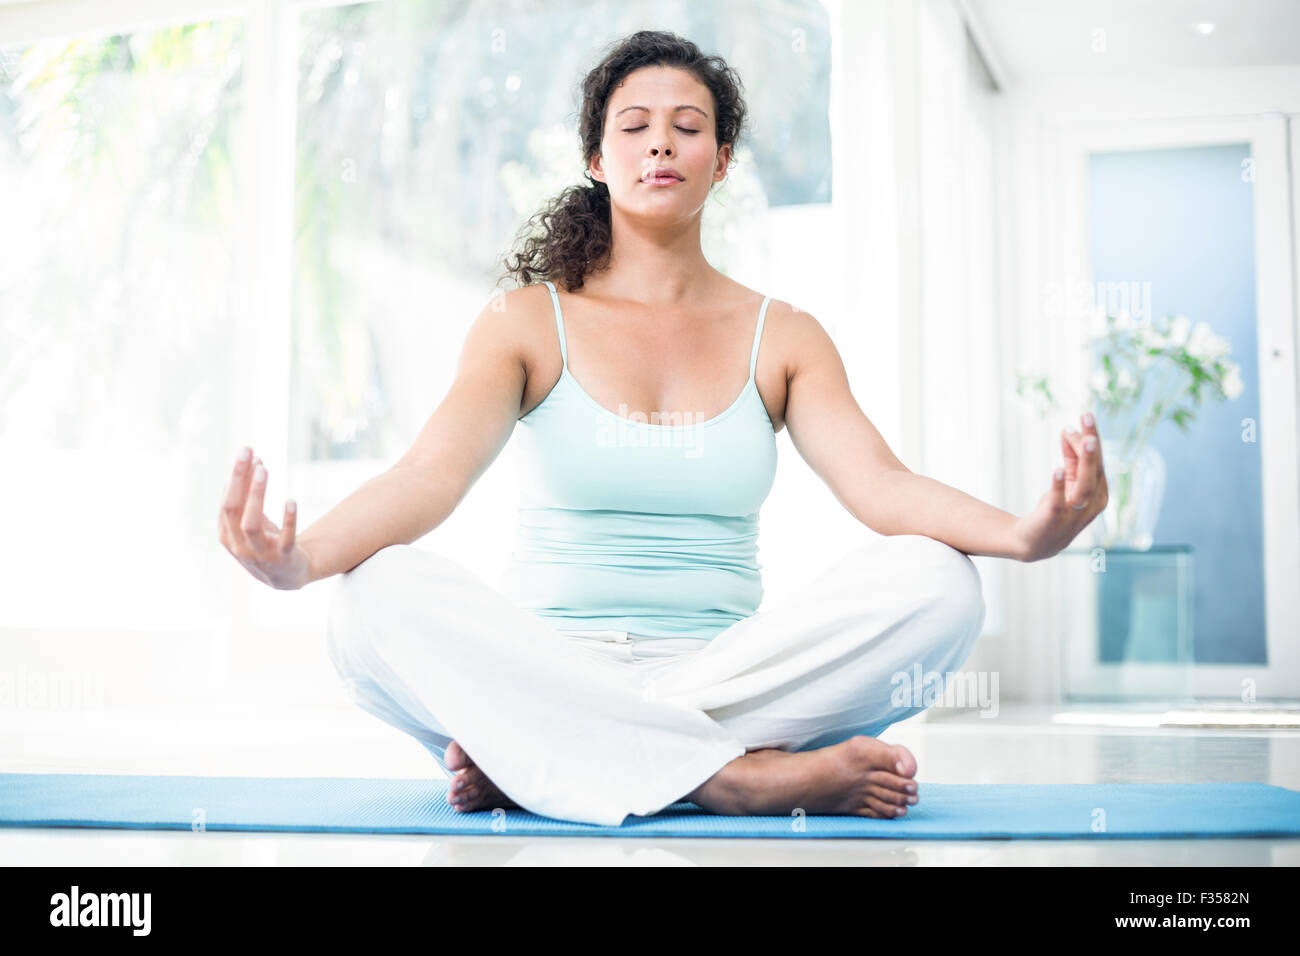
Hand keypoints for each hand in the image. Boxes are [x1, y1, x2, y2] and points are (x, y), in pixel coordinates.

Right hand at [218, 447, 310, 589]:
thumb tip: (255, 459)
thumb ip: (251, 495)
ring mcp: (260, 554)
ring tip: (264, 469)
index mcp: (227, 535)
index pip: (226, 502)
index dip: (236, 477)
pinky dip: (288, 520)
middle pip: (232, 508)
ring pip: (251, 524)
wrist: (287, 576)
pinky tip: (292, 501)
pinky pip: (285, 539)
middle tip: (248, 451)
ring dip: (256, 495)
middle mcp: (239, 545)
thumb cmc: (266, 542)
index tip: (248, 453)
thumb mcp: (254, 520)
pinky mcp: (284, 558)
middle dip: (238, 478)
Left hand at [1012, 412, 1109, 561]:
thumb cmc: (1057, 508)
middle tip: (1087, 417)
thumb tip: (1069, 430)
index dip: (1092, 438)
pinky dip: (1059, 485)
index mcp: (1098, 491)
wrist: (1037, 541)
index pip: (1098, 461)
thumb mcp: (1066, 481)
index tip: (1083, 416)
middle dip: (1092, 443)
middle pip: (1095, 469)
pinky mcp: (1054, 519)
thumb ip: (1070, 457)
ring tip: (1085, 439)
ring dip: (1086, 461)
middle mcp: (1092, 502)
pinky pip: (1058, 501)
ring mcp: (1075, 513)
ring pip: (1085, 485)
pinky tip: (1057, 469)